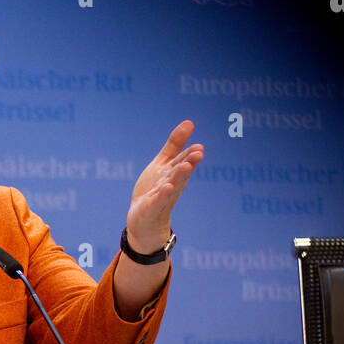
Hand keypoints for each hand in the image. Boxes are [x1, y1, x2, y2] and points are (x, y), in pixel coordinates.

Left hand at [127, 119, 203, 251]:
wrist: (144, 220)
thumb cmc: (155, 189)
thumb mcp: (163, 164)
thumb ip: (175, 145)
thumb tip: (190, 122)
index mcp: (173, 173)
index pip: (183, 162)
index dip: (190, 154)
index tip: (199, 147)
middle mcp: (171, 184)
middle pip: (180, 173)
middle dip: (189, 163)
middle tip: (199, 152)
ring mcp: (161, 198)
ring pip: (171, 185)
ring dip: (179, 176)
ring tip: (186, 166)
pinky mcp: (151, 208)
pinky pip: (157, 201)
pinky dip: (162, 194)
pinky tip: (167, 187)